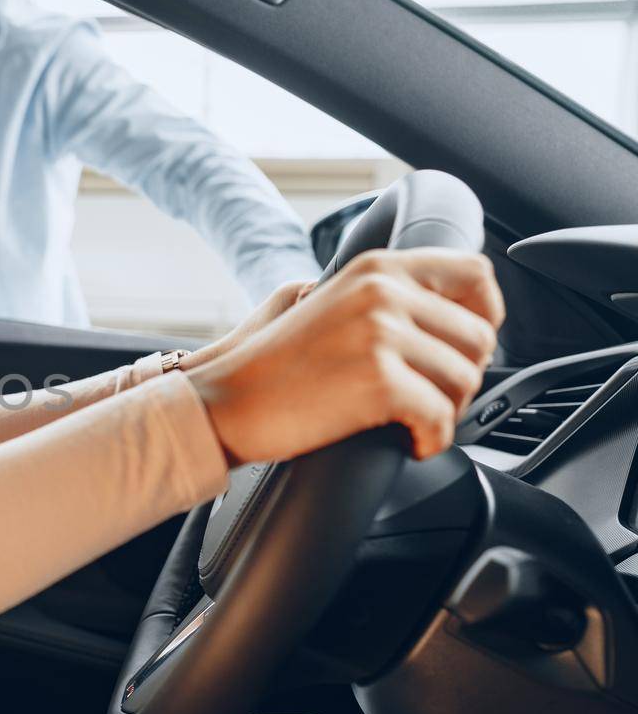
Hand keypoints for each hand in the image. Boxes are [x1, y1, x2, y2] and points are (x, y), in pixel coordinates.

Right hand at [186, 249, 503, 465]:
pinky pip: (440, 417)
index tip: (467, 345)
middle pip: (478, 336)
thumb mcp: (330, 303)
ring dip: (447, 411)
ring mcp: (381, 333)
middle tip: (431, 401)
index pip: (473, 272)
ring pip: (466, 379)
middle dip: (463, 377)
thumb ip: (384, 297)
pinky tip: (409, 444)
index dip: (486, 312)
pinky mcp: (379, 381)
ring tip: (414, 423)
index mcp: (376, 269)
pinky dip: (431, 440)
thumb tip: (448, 313)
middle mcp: (383, 292)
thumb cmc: (272, 367)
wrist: (226, 403)